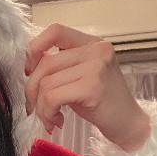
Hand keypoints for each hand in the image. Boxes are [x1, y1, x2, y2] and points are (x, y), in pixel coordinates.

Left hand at [24, 23, 150, 148]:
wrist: (128, 124)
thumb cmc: (103, 103)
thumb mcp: (81, 76)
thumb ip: (61, 66)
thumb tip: (28, 70)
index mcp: (91, 43)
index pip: (55, 31)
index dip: (35, 49)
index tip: (29, 71)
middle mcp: (96, 50)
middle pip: (45, 63)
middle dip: (32, 90)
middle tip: (36, 109)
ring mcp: (95, 67)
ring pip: (46, 83)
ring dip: (41, 107)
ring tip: (50, 118)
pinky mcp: (92, 87)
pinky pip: (52, 97)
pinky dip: (48, 113)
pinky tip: (57, 121)